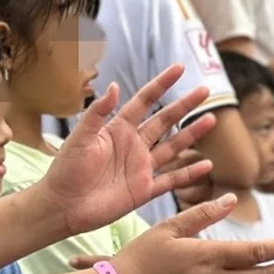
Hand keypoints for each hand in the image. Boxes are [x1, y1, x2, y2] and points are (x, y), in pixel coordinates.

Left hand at [39, 68, 216, 234]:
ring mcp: (140, 167)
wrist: (62, 206)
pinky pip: (171, 181)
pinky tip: (206, 166)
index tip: (179, 68)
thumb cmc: (65, 170)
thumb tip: (114, 85)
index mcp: (117, 129)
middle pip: (165, 120)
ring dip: (191, 134)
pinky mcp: (143, 190)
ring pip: (173, 147)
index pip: (144, 100)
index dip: (161, 84)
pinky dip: (189, 174)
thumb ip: (97, 113)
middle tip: (205, 90)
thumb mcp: (80, 137)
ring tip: (211, 120)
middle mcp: (133, 145)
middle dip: (185, 105)